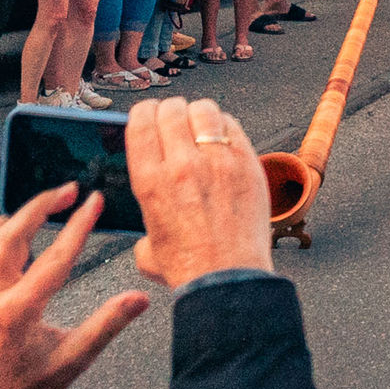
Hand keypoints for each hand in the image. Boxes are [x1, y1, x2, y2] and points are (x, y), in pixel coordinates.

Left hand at [0, 187, 153, 388]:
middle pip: (10, 235)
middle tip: (70, 191)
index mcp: (21, 310)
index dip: (79, 225)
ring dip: (6, 222)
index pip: (56, 257)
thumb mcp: (75, 359)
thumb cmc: (33, 385)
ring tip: (34, 216)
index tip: (95, 200)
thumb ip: (107, 324)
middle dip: (41, 205)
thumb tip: (141, 298)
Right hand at [126, 95, 273, 284]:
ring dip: (198, 114)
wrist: (228, 279)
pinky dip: (224, 126)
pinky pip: (232, 125)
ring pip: (204, 109)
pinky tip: (222, 140)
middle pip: (172, 109)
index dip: (143, 113)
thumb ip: (144, 220)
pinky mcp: (247, 163)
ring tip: (199, 126)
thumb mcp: (146, 245)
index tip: (146, 116)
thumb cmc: (188, 267)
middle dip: (169, 111)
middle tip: (173, 121)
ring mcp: (218, 161)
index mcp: (150, 182)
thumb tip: (149, 213)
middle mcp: (182, 165)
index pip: (141, 122)